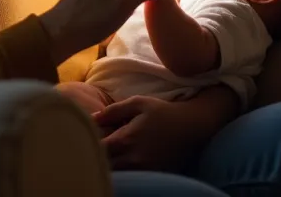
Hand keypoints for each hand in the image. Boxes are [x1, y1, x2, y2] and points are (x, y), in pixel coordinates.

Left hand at [94, 96, 212, 171]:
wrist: (192, 126)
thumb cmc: (163, 112)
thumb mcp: (138, 103)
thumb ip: (113, 110)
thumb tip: (92, 117)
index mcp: (125, 140)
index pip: (97, 150)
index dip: (88, 145)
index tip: (88, 138)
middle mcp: (132, 159)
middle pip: (104, 167)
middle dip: (97, 158)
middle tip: (96, 149)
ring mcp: (142, 170)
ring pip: (117, 175)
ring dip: (110, 167)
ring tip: (109, 157)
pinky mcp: (151, 175)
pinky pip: (131, 178)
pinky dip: (125, 172)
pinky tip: (125, 163)